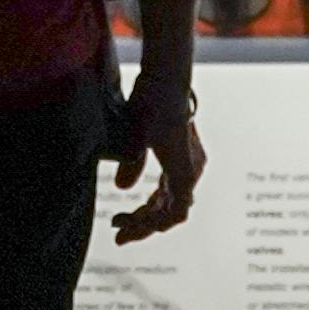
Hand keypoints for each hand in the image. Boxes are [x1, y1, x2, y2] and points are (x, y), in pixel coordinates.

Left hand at [107, 57, 202, 244]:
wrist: (166, 76)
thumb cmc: (152, 103)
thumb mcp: (137, 134)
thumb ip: (131, 163)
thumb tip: (121, 187)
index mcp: (185, 170)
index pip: (173, 214)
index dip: (149, 228)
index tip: (124, 234)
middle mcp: (192, 169)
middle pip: (170, 210)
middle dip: (143, 223)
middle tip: (116, 231)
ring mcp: (188, 163)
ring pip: (169, 200)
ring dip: (147, 212)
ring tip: (120, 219)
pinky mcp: (180, 155)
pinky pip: (170, 187)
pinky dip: (154, 199)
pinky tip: (136, 203)